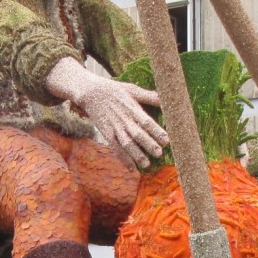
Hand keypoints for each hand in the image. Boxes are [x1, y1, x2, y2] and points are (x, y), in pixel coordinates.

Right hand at [45, 57, 168, 169]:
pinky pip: (116, 148)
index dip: (156, 131)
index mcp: (133, 109)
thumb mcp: (132, 89)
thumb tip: (166, 98)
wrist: (91, 92)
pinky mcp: (107, 134)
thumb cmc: (115, 90)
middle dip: (149, 145)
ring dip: (137, 155)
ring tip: (146, 164)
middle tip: (159, 154)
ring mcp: (115, 128)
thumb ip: (149, 96)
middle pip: (138, 134)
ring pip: (127, 144)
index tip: (166, 140)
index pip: (146, 122)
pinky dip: (123, 158)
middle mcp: (125, 120)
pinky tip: (132, 168)